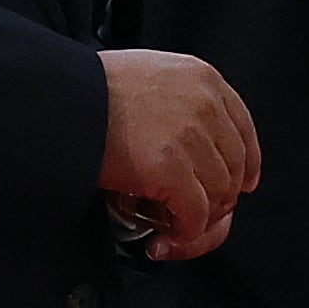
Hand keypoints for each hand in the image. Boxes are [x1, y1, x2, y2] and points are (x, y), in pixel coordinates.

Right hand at [98, 49, 259, 259]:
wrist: (62, 100)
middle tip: (194, 211)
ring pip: (219, 194)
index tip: (242, 182)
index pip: (243, 127)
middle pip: (235, 166)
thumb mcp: (150, 73)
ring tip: (175, 224)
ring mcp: (190, 136)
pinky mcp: (171, 168)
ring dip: (199, 217)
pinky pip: (195, 214)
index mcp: (201, 78)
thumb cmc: (92, 91)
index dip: (246, 162)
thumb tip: (194, 139)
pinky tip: (165, 234)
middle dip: (219, 196)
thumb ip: (180, 98)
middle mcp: (205, 105)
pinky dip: (183, 231)